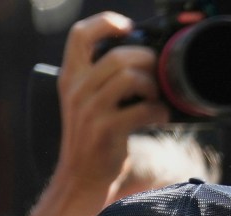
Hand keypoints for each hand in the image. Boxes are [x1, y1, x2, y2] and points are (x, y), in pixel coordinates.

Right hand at [54, 12, 169, 197]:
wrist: (81, 176)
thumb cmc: (93, 137)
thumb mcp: (86, 101)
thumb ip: (103, 78)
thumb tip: (143, 58)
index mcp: (71, 76)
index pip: (80, 35)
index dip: (106, 23)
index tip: (128, 28)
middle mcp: (77, 89)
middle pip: (117, 55)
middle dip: (146, 61)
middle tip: (155, 73)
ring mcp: (91, 110)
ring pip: (129, 77)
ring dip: (152, 86)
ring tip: (155, 98)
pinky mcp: (106, 131)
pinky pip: (143, 110)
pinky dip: (159, 112)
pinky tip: (158, 117)